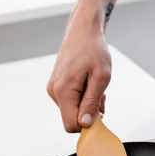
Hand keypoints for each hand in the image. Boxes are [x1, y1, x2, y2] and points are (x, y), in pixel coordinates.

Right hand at [47, 10, 109, 132]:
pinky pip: (70, 102)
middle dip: (89, 113)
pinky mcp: (56, 86)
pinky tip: (88, 83)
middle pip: (72, 119)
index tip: (101, 111)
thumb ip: (92, 102)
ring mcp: (53, 89)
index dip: (88, 125)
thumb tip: (85, 124)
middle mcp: (53, 92)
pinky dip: (82, 98)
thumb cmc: (94, 49)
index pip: (71, 125)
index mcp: (63, 91)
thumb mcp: (101, 76)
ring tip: (95, 85)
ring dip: (87, 104)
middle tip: (101, 95)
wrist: (83, 30)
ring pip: (72, 111)